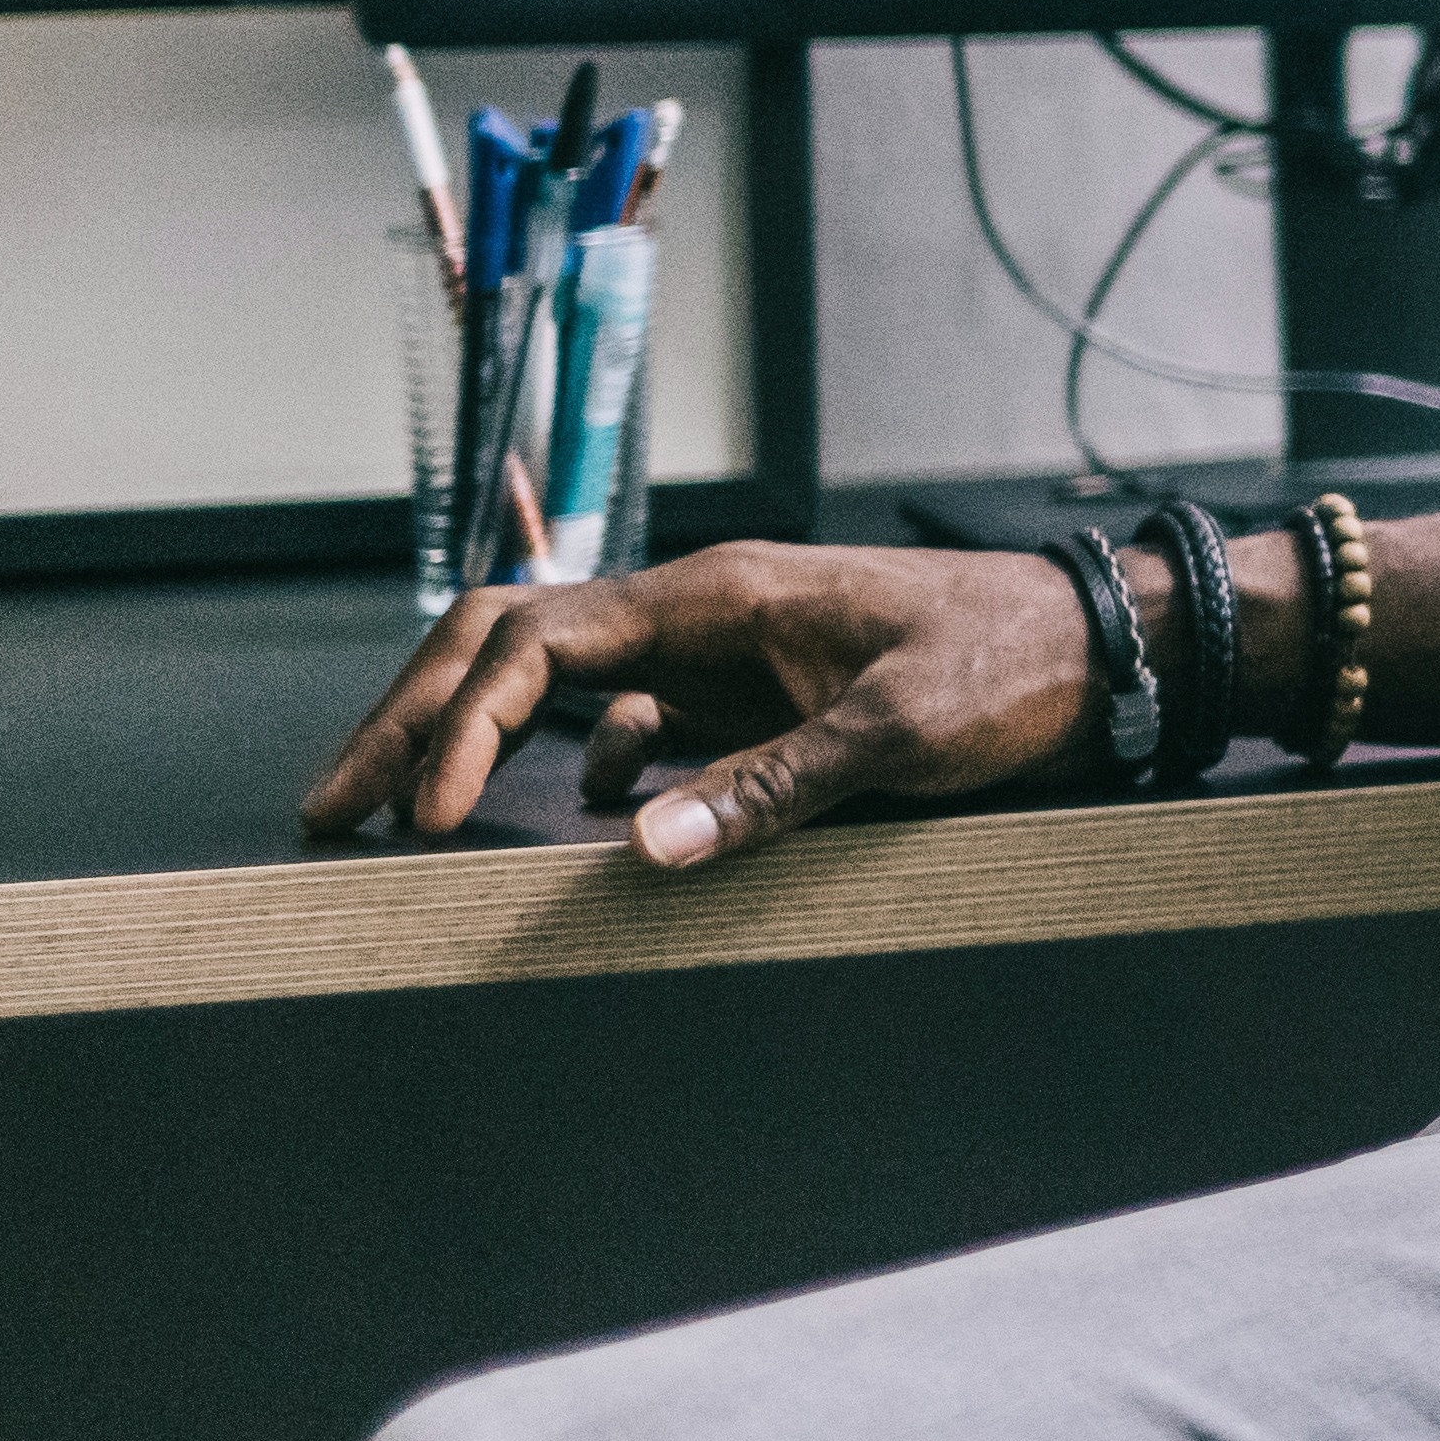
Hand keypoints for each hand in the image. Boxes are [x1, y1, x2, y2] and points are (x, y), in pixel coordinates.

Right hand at [297, 540, 1103, 869]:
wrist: (1103, 645)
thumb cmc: (1016, 666)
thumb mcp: (902, 731)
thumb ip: (777, 785)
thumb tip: (647, 846)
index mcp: (719, 594)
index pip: (536, 638)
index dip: (462, 721)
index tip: (430, 811)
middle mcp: (702, 611)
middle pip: (513, 645)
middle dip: (417, 718)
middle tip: (336, 804)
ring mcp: (723, 653)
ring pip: (562, 685)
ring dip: (477, 741)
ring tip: (402, 817)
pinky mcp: (755, 696)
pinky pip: (640, 726)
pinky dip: (586, 768)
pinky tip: (579, 827)